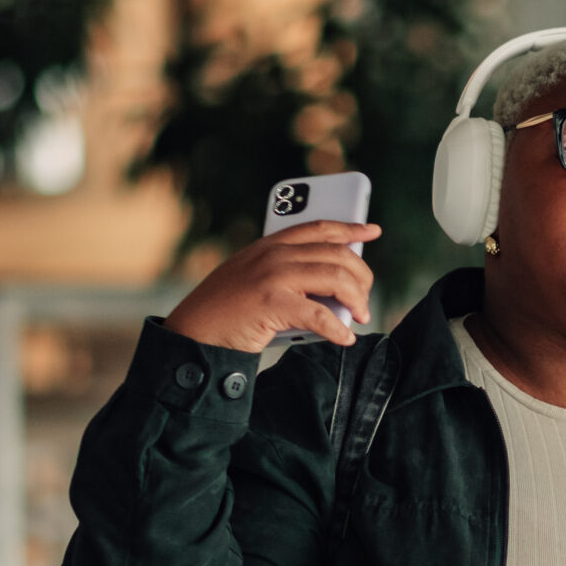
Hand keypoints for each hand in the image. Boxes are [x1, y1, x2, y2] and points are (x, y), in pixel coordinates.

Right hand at [163, 221, 380, 353]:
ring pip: (336, 279)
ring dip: (356, 300)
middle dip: (361, 277)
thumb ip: (285, 273)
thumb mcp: (253, 278)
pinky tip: (345, 337)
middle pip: (337, 254)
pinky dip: (338, 329)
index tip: (372, 230)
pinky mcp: (272, 303)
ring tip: (360, 316)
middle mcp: (274, 254)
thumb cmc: (226, 311)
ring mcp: (273, 276)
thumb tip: (332, 287)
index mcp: (269, 245)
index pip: (318, 228)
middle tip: (365, 300)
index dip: (349, 227)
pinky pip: (320, 315)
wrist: (193, 332)